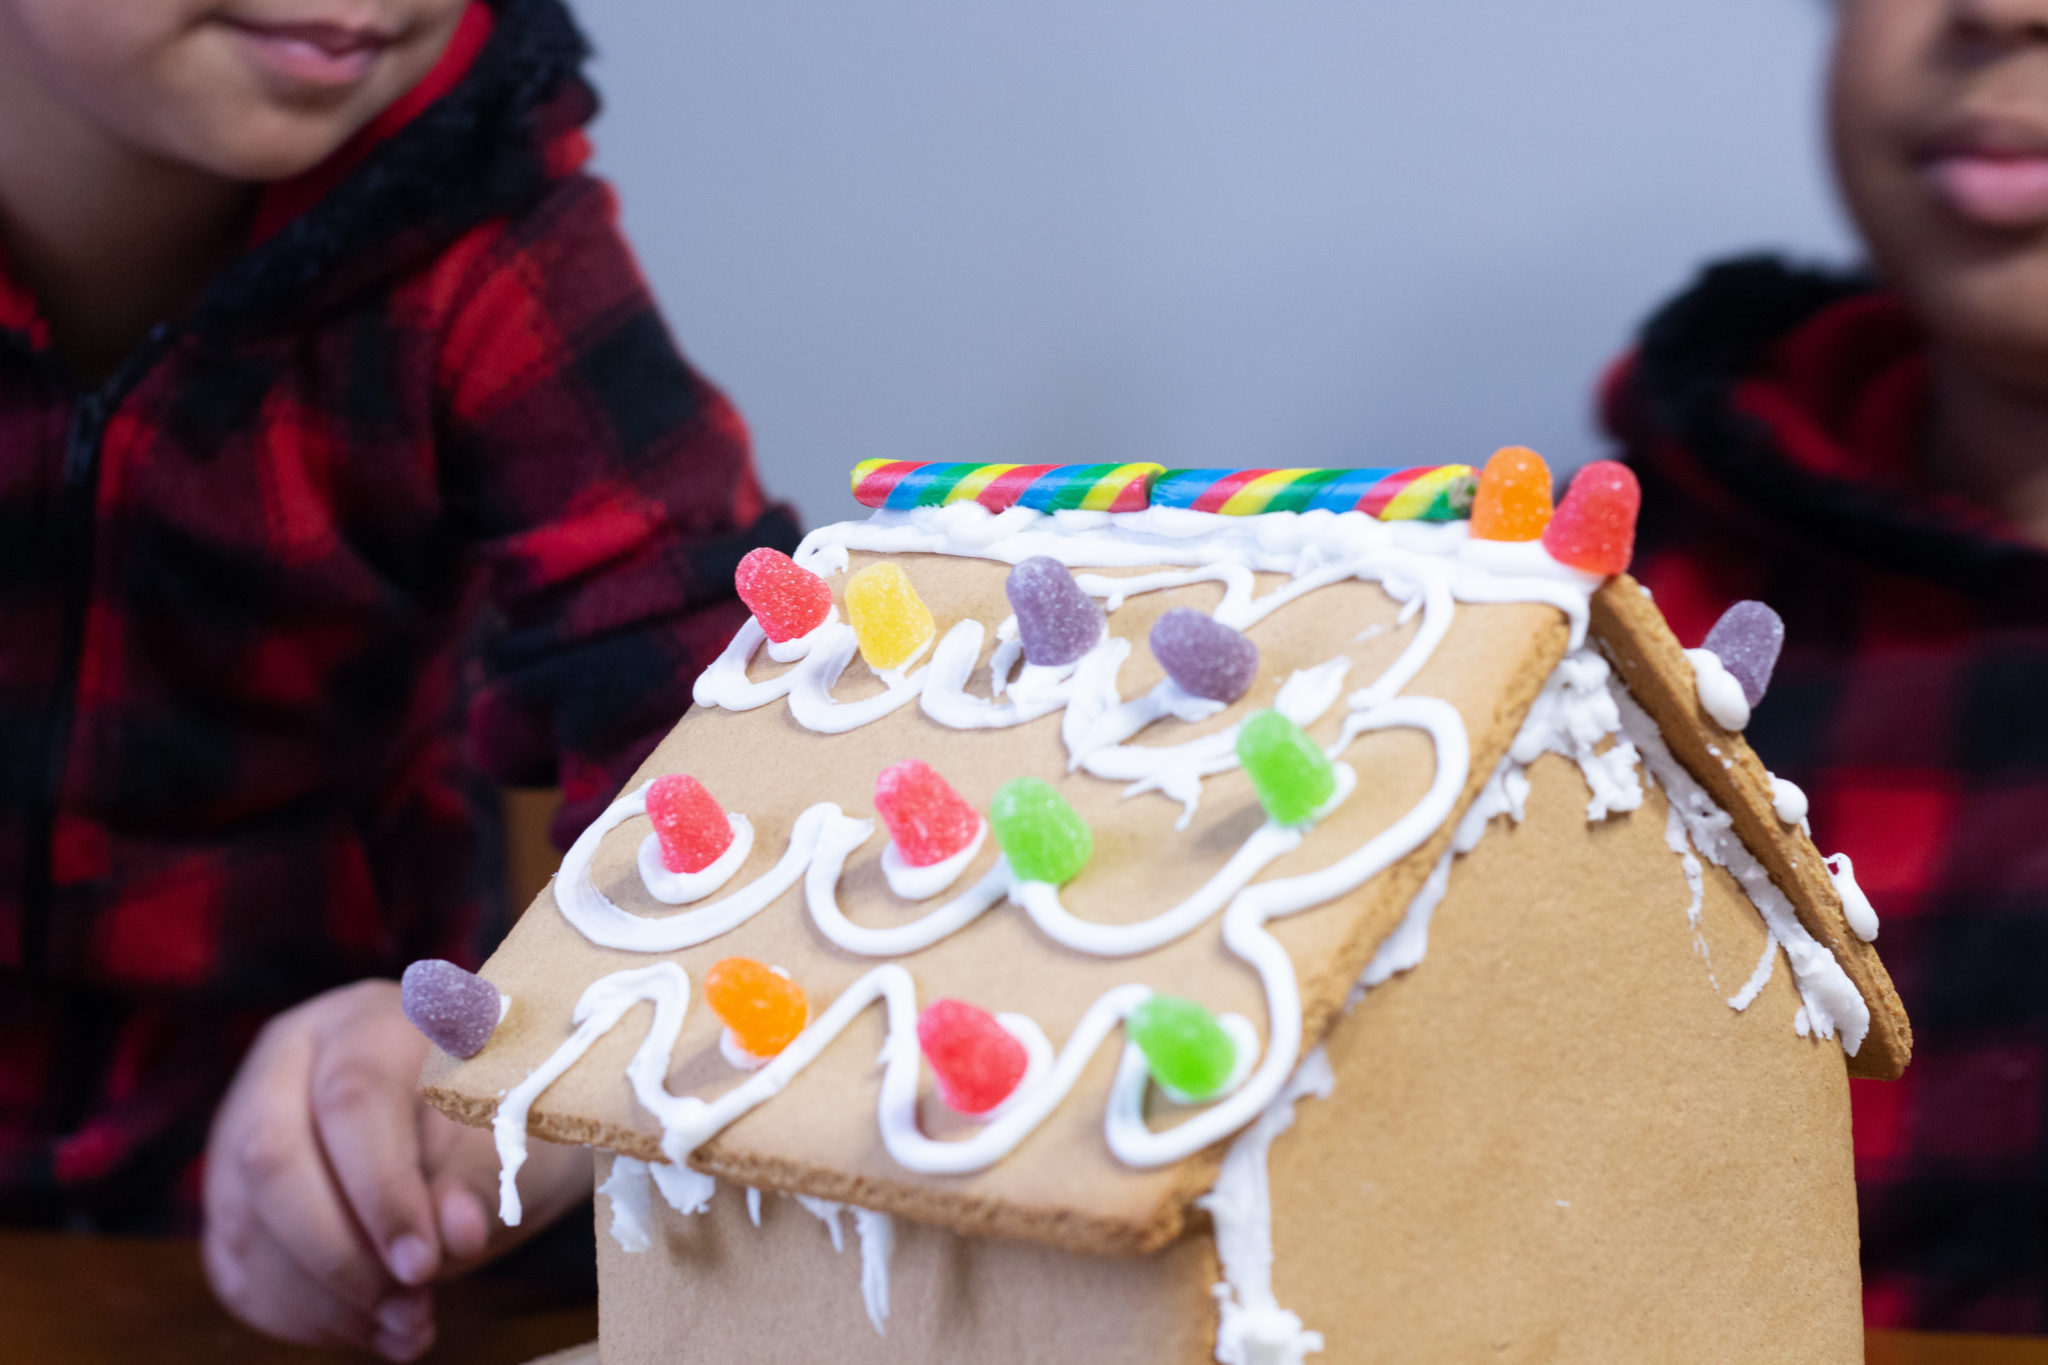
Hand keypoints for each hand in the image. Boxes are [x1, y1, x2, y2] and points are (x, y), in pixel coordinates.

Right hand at [202, 979, 590, 1359]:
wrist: (477, 1125)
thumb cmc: (501, 1113)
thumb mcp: (512, 1130)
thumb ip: (480, 1176)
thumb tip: (455, 1235)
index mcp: (366, 1021)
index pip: (353, 1099)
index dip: (382, 1190)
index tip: (424, 1262)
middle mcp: (287, 1062)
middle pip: (270, 1157)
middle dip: (338, 1254)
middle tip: (411, 1307)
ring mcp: (242, 1125)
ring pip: (244, 1221)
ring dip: (324, 1299)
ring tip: (406, 1329)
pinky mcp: (229, 1194)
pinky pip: (236, 1265)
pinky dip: (300, 1315)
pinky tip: (367, 1328)